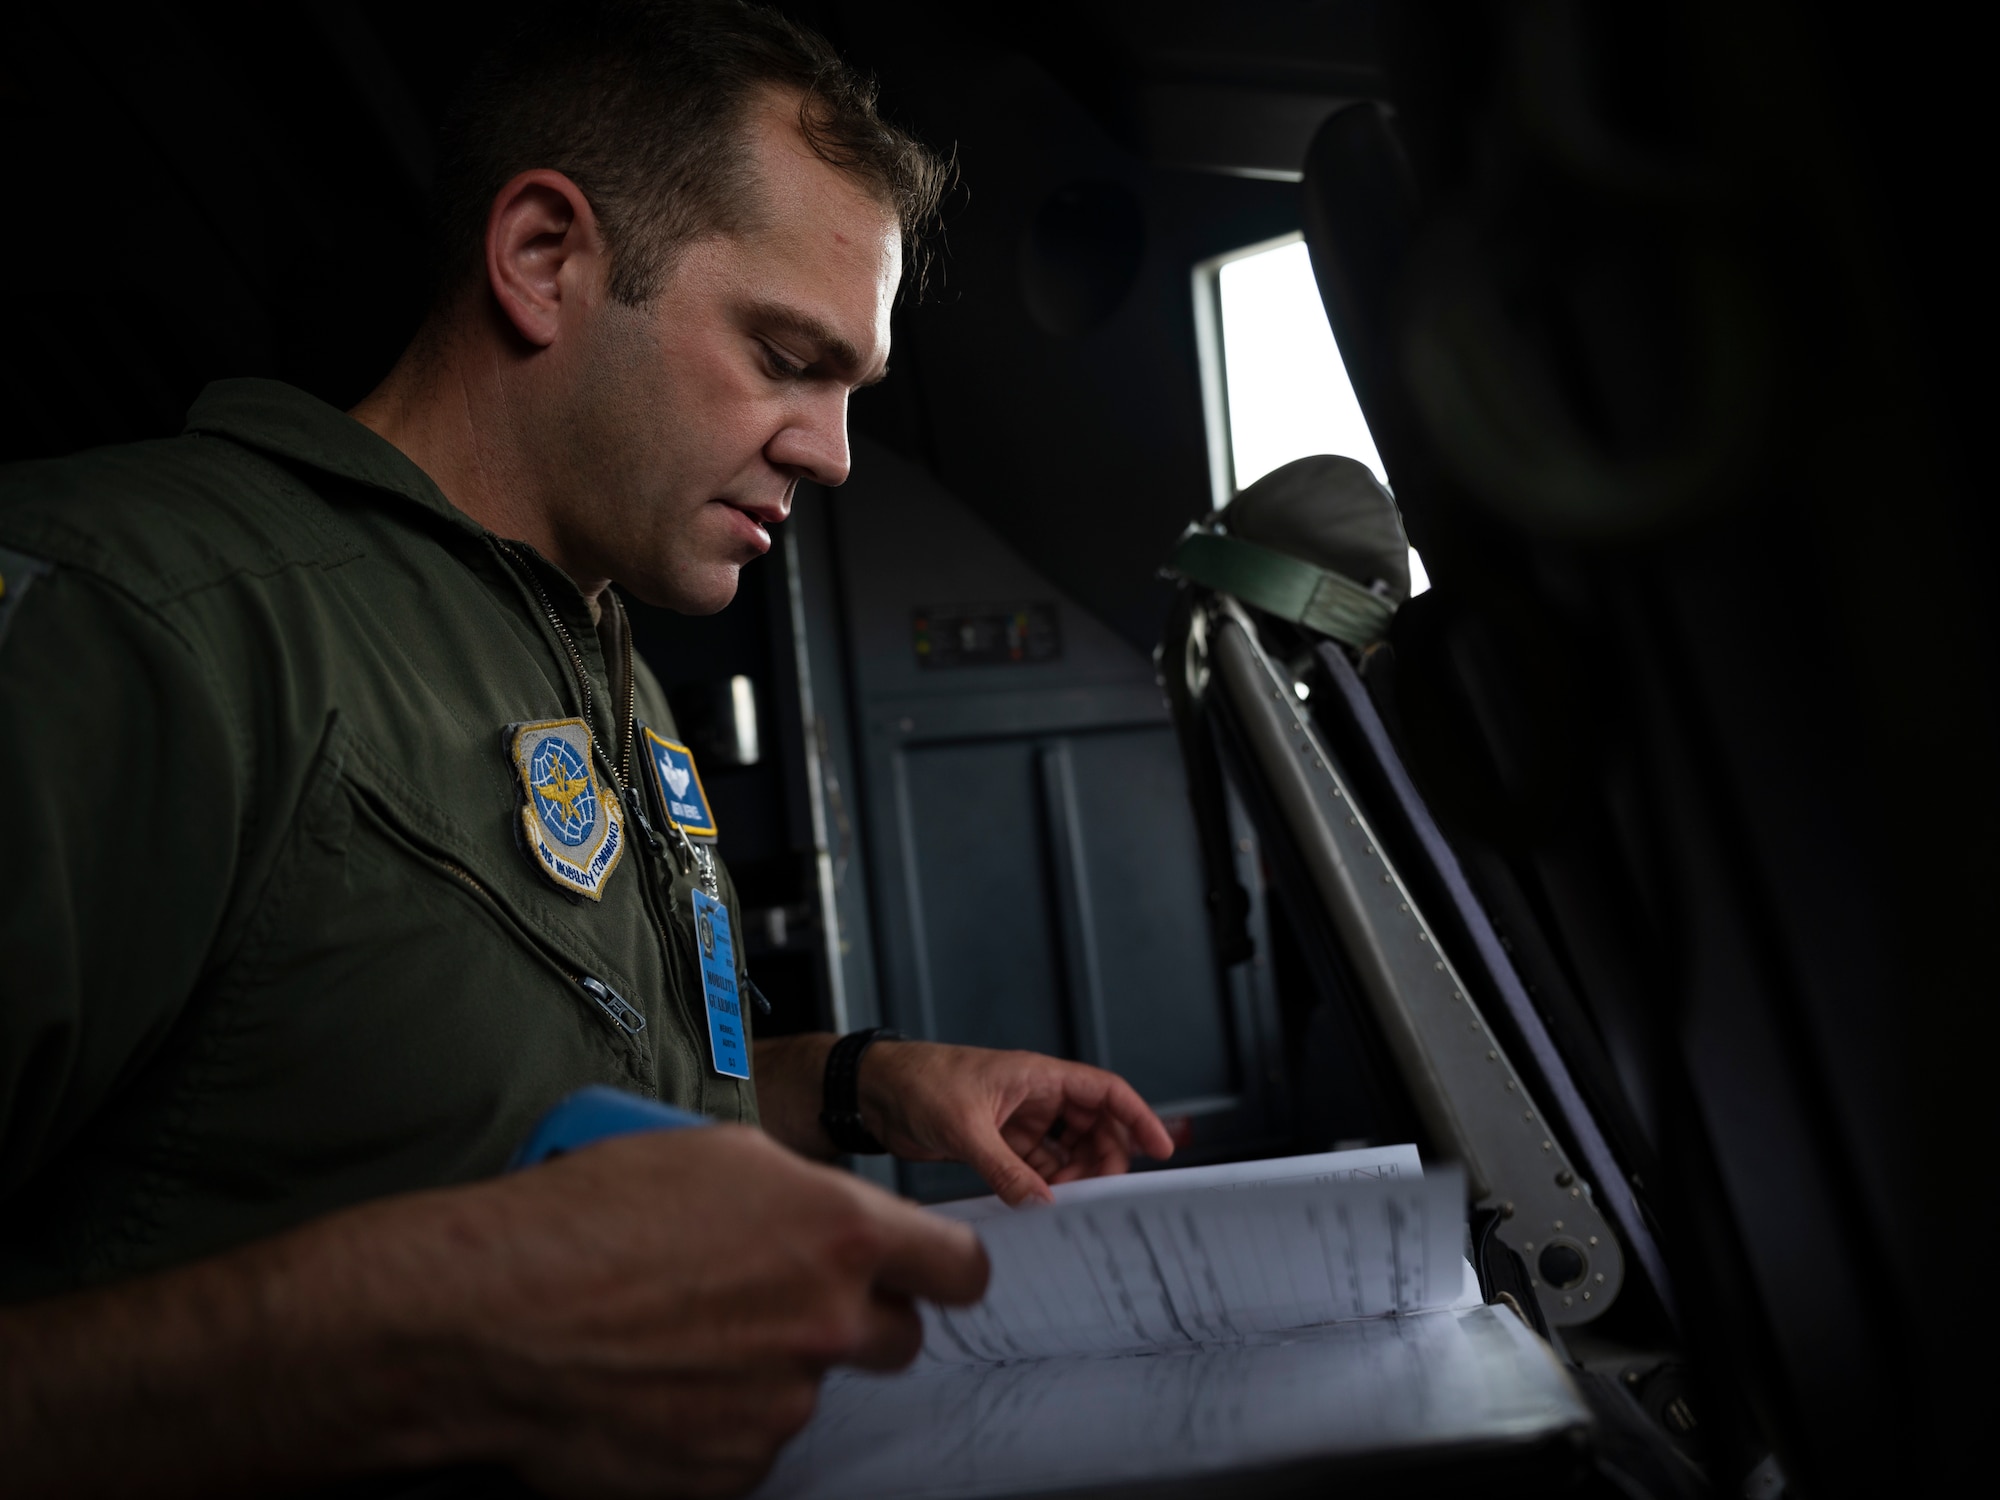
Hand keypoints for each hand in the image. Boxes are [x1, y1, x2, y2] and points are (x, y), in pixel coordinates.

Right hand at [0, 1124, 987, 1499]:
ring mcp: (781, 1404)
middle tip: (778, 1299)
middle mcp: (826, 1323)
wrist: (486, 1319)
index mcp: (837, 1232)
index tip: (930, 1272)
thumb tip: (833, 1219)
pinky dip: (720, 1418)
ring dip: (771, 1366)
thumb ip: (802, 1194)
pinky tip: (660, 1382)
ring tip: (682, 1335)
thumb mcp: (714, 1157)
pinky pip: (752, 1441)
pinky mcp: (731, 1468)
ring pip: (810, 1386)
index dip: (943, 1269)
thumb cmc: (583, 1220)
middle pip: (897, 1336)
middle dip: (852, 1317)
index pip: (959, 1266)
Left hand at [859, 1042, 1175, 1206]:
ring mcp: (1017, 1121)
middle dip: (1105, 1158)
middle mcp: (1034, 1097)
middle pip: (1093, 1126)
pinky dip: (1046, 1186)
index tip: (1160, 1147)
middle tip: (1104, 1193)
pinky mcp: (998, 1143)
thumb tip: (1042, 1203)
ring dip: (1075, 1177)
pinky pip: (1037, 1167)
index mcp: (1037, 1076)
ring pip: (1066, 1150)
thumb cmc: (918, 1083)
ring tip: (1072, 1205)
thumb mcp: (965, 1127)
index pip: (1104, 1092)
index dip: (1137, 1117)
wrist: (875, 1091)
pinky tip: (1046, 1206)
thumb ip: (1005, 1168)